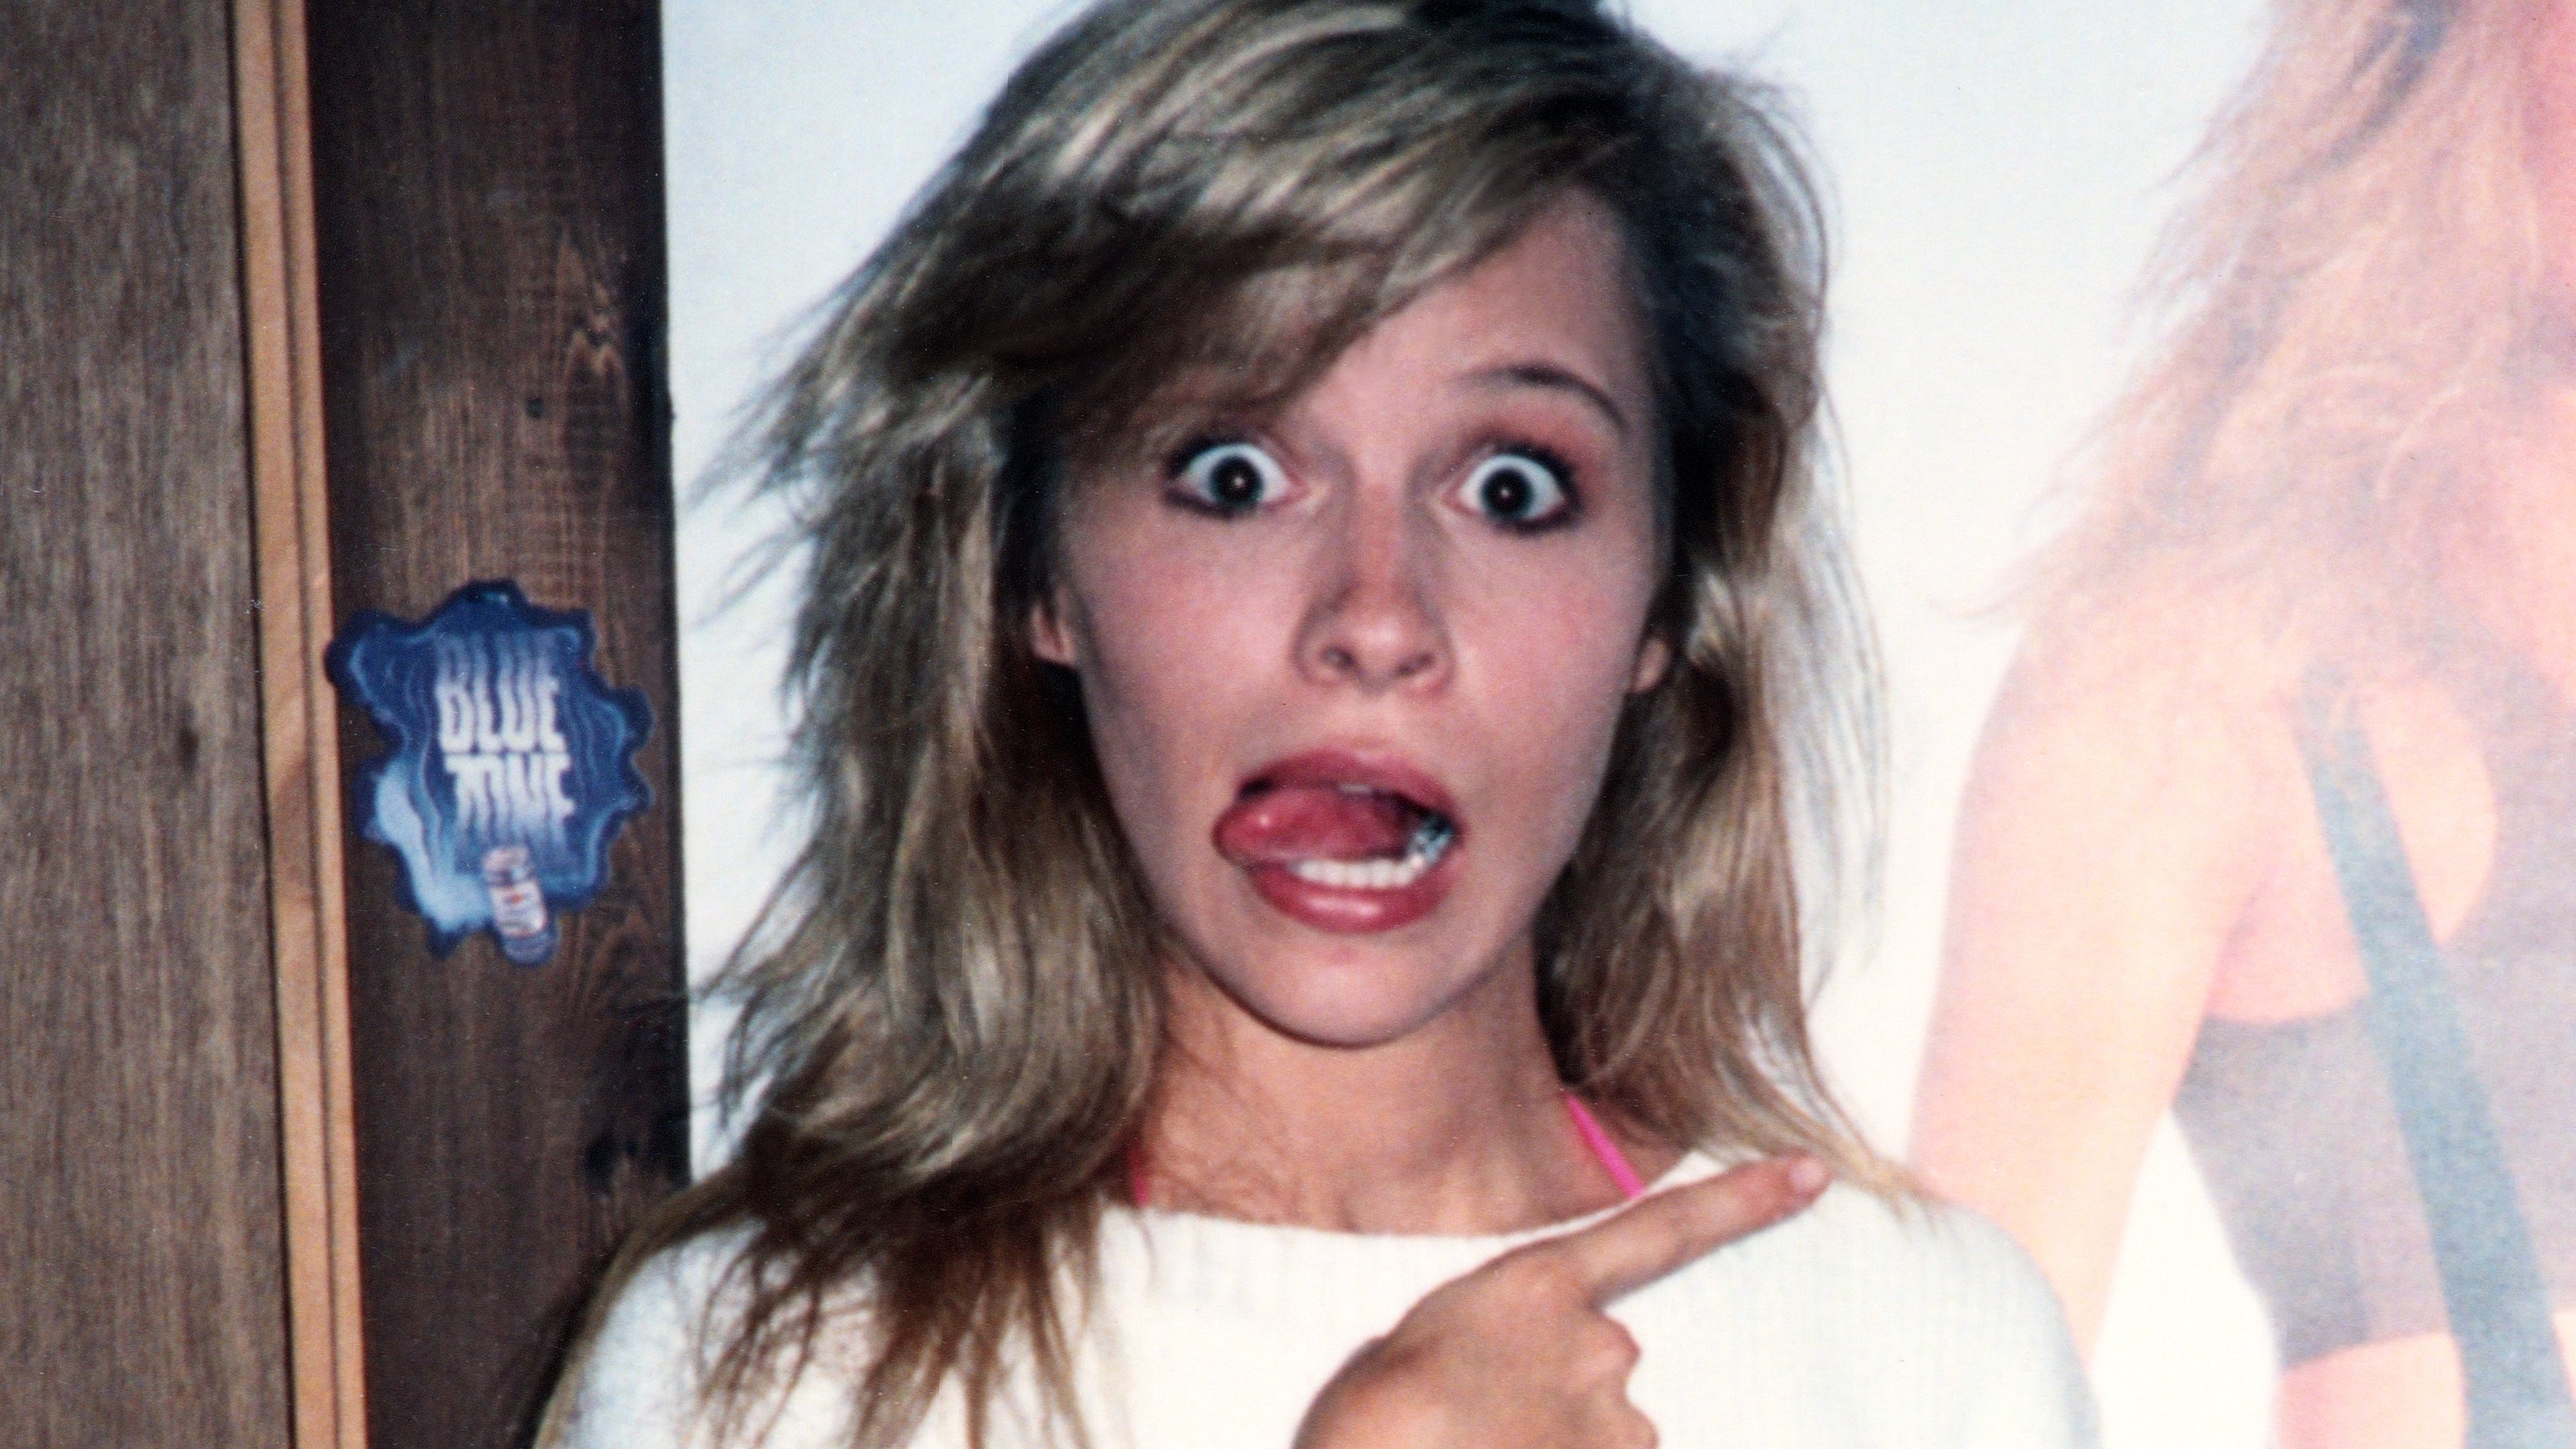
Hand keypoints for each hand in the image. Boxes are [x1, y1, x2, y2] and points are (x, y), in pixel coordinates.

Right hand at [1292, 1156, 1829, 1448]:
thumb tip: (1509, 1383)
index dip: (1742, 1202)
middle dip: (1555, 1396)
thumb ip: (1489, 1342)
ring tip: (1483, 1447)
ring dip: (1555, 1445)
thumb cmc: (1367, 1425)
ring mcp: (1618, 1424)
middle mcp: (1600, 1348)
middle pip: (1605, 1364)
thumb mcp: (1408, 1346)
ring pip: (1606, 1436)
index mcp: (1537, 1287)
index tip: (1811, 1172)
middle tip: (1480, 1425)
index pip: (1662, 1230)